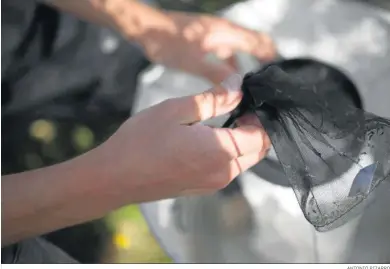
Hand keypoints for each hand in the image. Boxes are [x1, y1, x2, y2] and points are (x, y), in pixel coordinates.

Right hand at [96, 74, 269, 202]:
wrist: (115, 177)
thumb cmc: (142, 141)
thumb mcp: (177, 110)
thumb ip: (214, 98)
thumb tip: (238, 86)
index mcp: (222, 152)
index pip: (262, 135)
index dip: (261, 115)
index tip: (248, 98)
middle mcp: (224, 173)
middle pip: (258, 150)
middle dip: (256, 128)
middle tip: (237, 106)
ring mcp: (214, 184)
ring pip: (245, 160)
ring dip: (243, 140)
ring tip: (223, 119)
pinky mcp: (202, 188)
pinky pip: (228, 169)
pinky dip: (230, 152)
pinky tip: (209, 138)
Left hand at [135, 11, 276, 83]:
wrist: (145, 28)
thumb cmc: (167, 41)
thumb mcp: (194, 62)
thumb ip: (217, 74)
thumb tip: (238, 87)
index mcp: (225, 33)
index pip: (259, 42)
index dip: (272, 56)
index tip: (280, 72)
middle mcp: (224, 31)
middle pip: (253, 43)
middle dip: (264, 59)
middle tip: (270, 81)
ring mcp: (215, 34)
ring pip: (239, 48)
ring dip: (247, 63)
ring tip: (253, 84)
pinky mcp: (206, 39)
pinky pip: (226, 51)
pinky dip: (232, 63)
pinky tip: (229, 79)